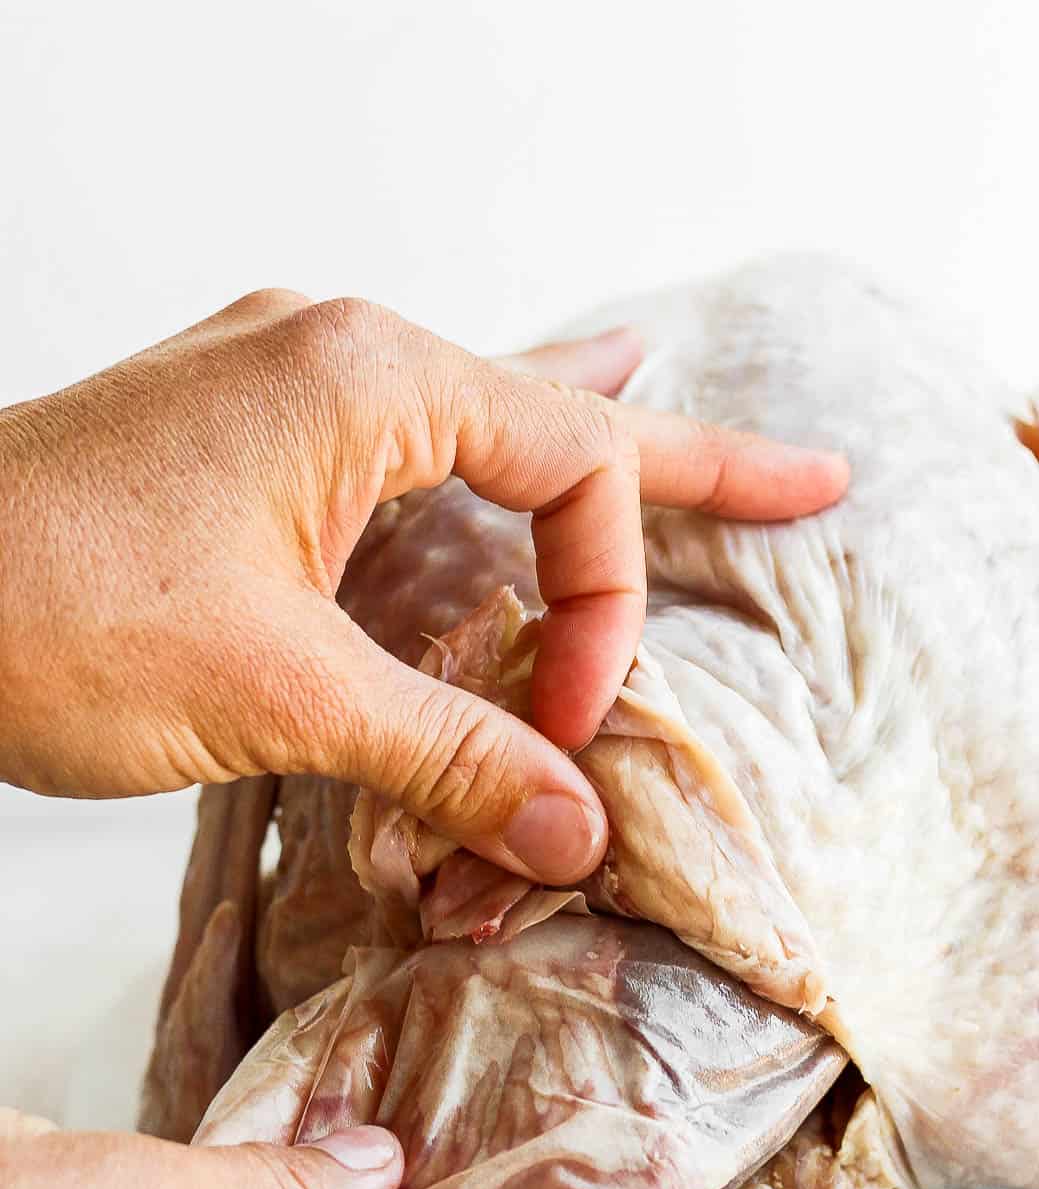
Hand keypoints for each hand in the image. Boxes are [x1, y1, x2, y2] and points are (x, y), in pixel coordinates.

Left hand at [0, 290, 846, 882]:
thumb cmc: (40, 607)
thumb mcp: (279, 694)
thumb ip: (446, 755)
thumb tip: (573, 828)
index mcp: (364, 376)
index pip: (573, 471)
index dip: (600, 611)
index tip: (561, 731)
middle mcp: (336, 360)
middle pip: (560, 419)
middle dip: (693, 467)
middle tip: (812, 484)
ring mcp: (283, 397)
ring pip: (480, 438)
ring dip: (581, 479)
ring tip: (700, 476)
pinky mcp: (241, 456)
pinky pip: (400, 465)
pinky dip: (475, 493)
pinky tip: (514, 484)